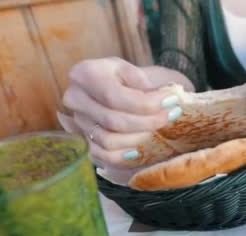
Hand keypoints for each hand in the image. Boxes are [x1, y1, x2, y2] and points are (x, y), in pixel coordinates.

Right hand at [59, 57, 182, 167]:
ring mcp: (77, 122)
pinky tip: (138, 148)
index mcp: (84, 74)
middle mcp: (75, 98)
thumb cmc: (124, 78)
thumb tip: (164, 101)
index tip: (171, 101)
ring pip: (109, 140)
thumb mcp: (133, 70)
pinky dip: (123, 155)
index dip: (145, 103)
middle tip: (170, 115)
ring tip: (157, 127)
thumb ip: (145, 84)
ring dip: (139, 137)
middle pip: (113, 120)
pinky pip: (103, 155)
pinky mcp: (83, 140)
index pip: (114, 96)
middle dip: (147, 121)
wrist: (110, 86)